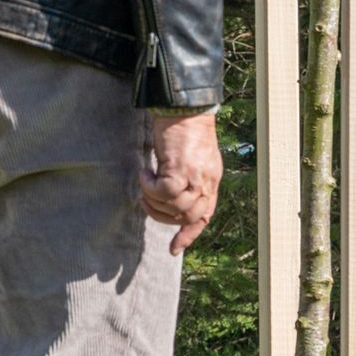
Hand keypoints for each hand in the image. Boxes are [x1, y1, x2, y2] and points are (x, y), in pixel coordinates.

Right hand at [143, 112, 222, 253]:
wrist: (184, 106)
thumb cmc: (183, 127)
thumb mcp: (189, 157)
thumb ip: (187, 176)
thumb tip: (171, 193)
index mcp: (211, 180)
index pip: (204, 216)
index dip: (189, 234)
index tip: (174, 249)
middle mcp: (207, 181)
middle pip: (187, 216)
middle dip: (163, 215)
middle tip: (146, 199)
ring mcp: (196, 176)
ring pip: (174, 206)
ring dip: (154, 200)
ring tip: (145, 182)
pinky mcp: (181, 169)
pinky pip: (163, 191)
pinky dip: (149, 186)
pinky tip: (144, 172)